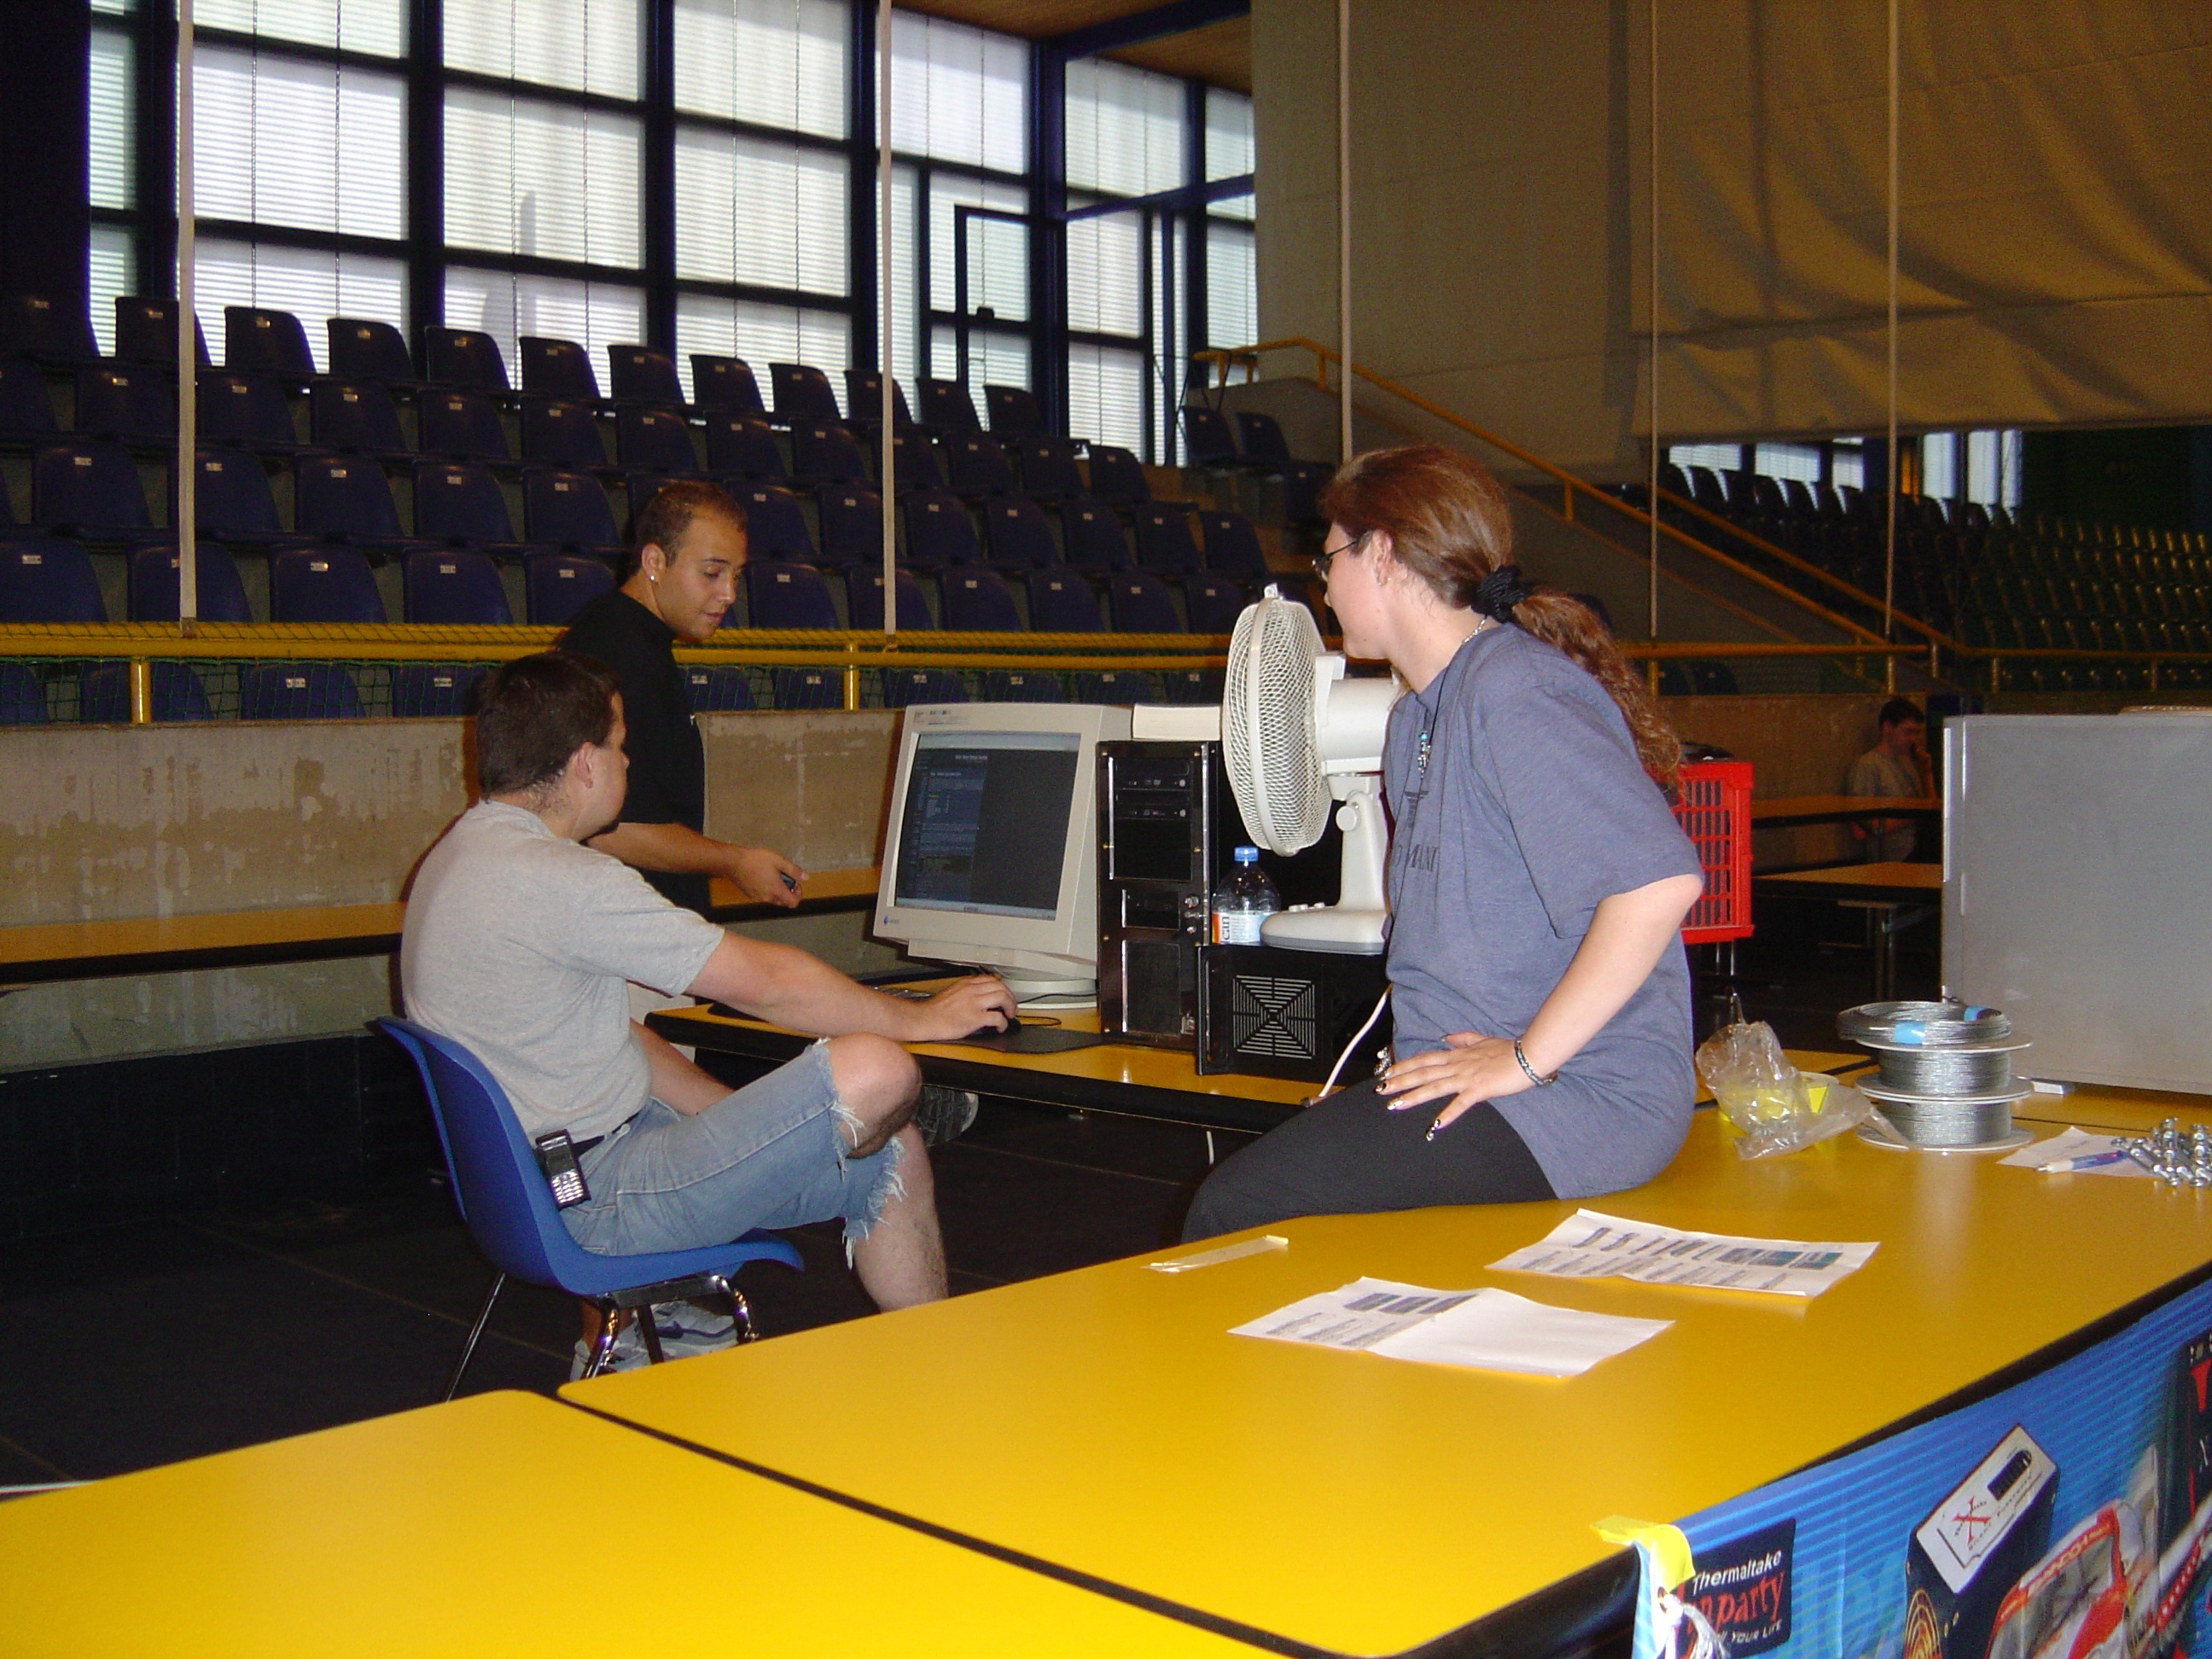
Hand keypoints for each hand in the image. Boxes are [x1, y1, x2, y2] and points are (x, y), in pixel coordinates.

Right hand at [728, 845, 805, 907]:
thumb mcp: (778, 861)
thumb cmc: (755, 860)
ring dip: (777, 892)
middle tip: (785, 879)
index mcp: (776, 891)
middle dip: (788, 893)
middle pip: (783, 902)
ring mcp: (757, 898)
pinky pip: (762, 897)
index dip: (798, 895)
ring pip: (773, 900)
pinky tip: (762, 877)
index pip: (793, 903)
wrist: (732, 862)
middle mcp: (767, 898)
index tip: (795, 884)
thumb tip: (805, 878)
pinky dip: (767, 891)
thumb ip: (793, 870)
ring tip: (773, 876)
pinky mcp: (749, 895)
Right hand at [905, 976, 1016, 1042]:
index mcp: (966, 984)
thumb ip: (964, 992)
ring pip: (1002, 998)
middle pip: (1001, 987)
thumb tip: (975, 998)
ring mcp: (974, 1003)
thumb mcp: (950, 992)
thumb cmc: (933, 1010)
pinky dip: (1003, 1023)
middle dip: (1010, 997)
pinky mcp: (975, 1018)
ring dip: (1010, 1006)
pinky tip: (1001, 1027)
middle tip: (1011, 1006)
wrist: (924, 1019)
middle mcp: (972, 990)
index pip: (991, 980)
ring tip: (1010, 1014)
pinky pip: (997, 1018)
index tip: (1004, 994)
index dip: (1001, 987)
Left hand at [1379, 1030, 1533, 1133]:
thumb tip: (1446, 1038)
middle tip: (1380, 1090)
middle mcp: (1456, 1065)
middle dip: (1400, 1081)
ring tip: (1395, 1104)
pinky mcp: (1479, 1089)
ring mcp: (1466, 1077)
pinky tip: (1435, 1125)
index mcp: (1456, 1054)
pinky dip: (1447, 1114)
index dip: (1404, 1065)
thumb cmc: (1507, 1049)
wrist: (1528, 1055)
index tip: (1387, 1071)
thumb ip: (1462, 1038)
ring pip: (1434, 1086)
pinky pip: (1460, 1104)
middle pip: (1422, 1072)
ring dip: (1413, 1096)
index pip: (1424, 1059)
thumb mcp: (1481, 1039)